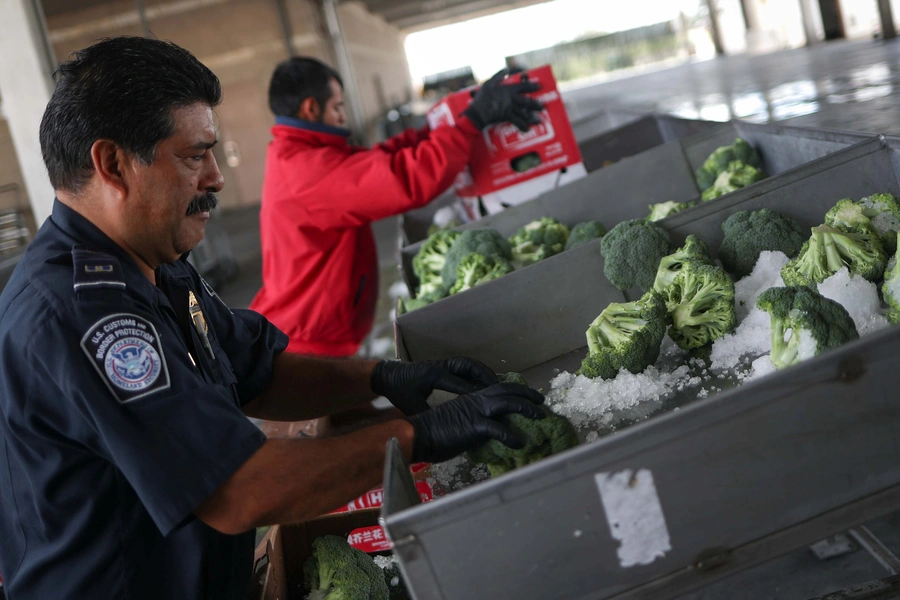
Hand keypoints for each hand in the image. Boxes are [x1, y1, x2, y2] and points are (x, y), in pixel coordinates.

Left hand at [371, 357, 497, 415]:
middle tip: (499, 388)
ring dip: (483, 372)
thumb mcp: (410, 406)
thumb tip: (443, 430)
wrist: (389, 375)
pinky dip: (476, 373)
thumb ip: (426, 415)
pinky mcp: (444, 365)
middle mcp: (442, 366)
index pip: (459, 384)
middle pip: (469, 366)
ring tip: (496, 385)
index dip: (474, 393)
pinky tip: (484, 384)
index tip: (488, 402)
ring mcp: (444, 363)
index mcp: (434, 375)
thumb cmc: (399, 391)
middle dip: (485, 376)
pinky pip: (465, 366)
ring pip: (469, 364)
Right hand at [408, 383, 544, 462]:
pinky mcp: (474, 426)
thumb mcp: (458, 422)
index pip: (500, 388)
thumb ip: (474, 422)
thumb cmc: (434, 432)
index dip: (517, 390)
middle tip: (542, 402)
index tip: (529, 396)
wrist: (418, 434)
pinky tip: (520, 443)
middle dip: (528, 394)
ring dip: (527, 409)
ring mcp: (476, 411)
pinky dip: (512, 437)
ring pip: (508, 403)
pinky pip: (499, 430)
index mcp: (472, 397)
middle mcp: (477, 399)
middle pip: (509, 390)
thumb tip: (487, 434)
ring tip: (541, 416)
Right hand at [463, 68, 543, 131]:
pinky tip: (527, 129)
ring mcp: (510, 108)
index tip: (539, 86)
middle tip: (542, 106)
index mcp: (508, 90)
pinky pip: (516, 122)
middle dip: (535, 104)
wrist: (478, 112)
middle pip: (526, 101)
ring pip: (524, 112)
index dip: (532, 86)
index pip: (523, 87)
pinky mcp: (506, 117)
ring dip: (532, 116)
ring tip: (539, 119)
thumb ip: (498, 76)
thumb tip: (506, 69)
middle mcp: (511, 99)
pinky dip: (522, 126)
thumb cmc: (482, 97)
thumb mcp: (489, 83)